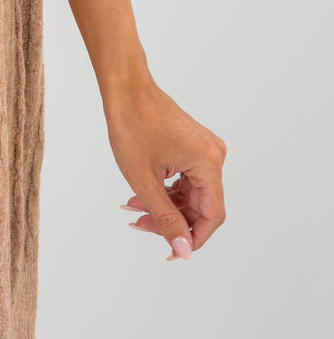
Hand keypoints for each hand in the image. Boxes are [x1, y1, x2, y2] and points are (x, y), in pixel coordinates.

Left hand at [104, 78, 226, 261]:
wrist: (125, 87)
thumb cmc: (132, 125)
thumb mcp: (145, 180)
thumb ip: (166, 219)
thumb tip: (184, 250)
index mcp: (209, 163)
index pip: (212, 216)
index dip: (193, 238)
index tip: (171, 252)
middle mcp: (213, 156)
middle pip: (200, 206)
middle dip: (171, 220)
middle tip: (139, 224)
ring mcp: (204, 149)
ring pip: (189, 193)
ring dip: (164, 206)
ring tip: (133, 208)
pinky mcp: (192, 145)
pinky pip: (184, 178)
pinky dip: (164, 190)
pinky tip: (139, 195)